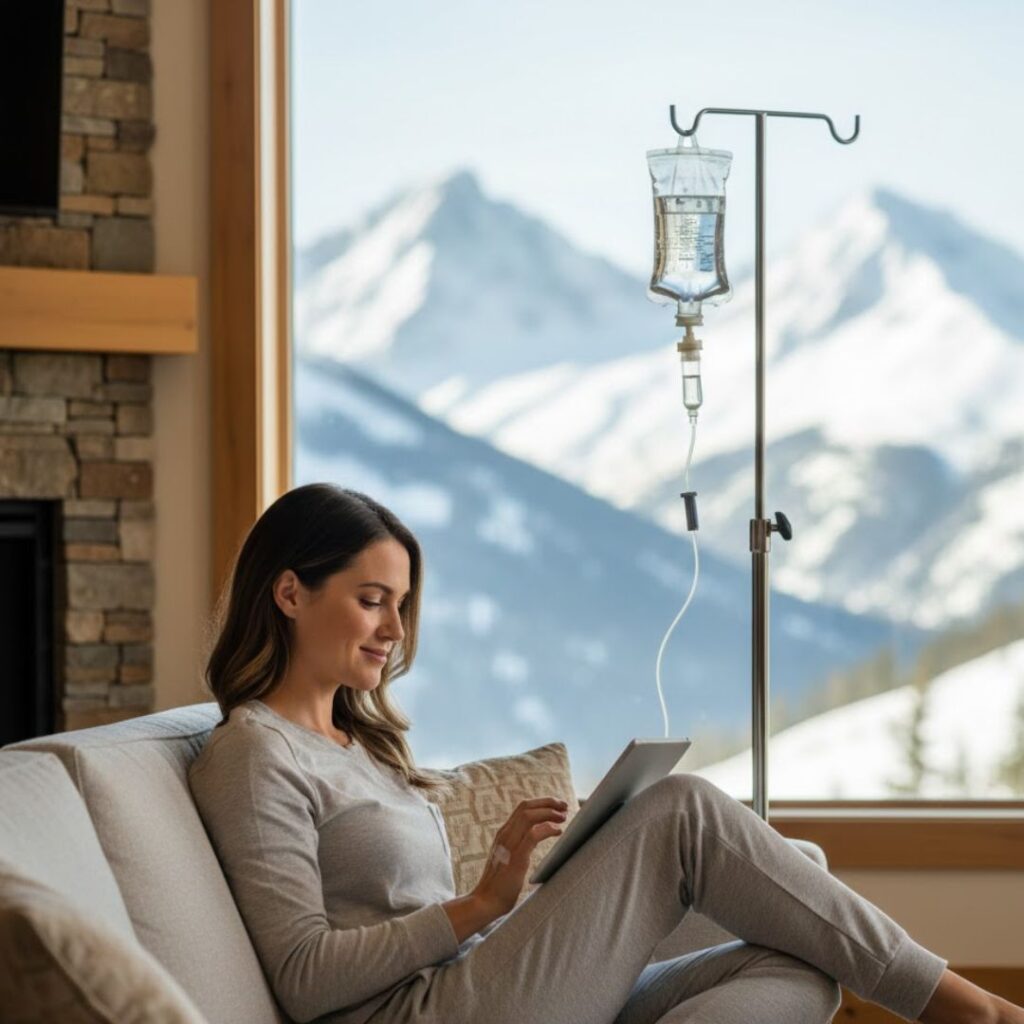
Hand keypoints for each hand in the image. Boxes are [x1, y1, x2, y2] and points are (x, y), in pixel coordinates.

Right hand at [472, 797, 568, 915]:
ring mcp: (509, 844)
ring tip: (563, 817)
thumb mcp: (508, 858)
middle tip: (564, 806)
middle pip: (526, 806)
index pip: (522, 808)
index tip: (556, 806)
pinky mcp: (516, 857)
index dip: (541, 803)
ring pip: (529, 816)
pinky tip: (558, 831)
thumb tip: (534, 839)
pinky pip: (533, 835)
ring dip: (549, 813)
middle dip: (548, 802)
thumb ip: (517, 846)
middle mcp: (505, 834)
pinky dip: (547, 829)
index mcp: (503, 834)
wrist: (486, 902)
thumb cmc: (500, 884)